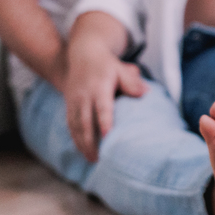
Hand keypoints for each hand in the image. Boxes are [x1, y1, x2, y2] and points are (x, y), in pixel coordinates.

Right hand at [62, 40, 146, 162]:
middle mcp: (84, 96)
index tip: (107, 137)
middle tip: (99, 159)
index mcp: (99, 87)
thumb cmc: (107, 65)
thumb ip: (132, 81)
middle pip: (85, 121)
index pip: (102, 107)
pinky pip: (70, 124)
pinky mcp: (68, 105)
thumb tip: (145, 93)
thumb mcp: (121, 69)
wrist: (82, 55)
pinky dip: (76, 139)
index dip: (104, 122)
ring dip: (82, 144)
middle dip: (90, 142)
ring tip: (92, 160)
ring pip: (75, 126)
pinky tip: (83, 151)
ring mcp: (74, 101)